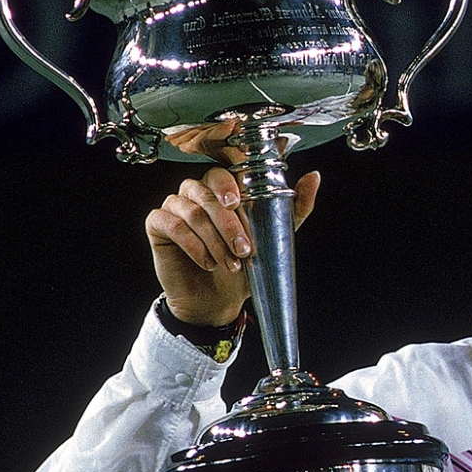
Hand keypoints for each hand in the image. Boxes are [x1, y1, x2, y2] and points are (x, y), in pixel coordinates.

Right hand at [145, 167, 320, 326]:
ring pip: (190, 210)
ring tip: (229, 263)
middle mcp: (196, 193)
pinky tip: (207, 262)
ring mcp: (175, 206)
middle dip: (227, 222)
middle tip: (244, 249)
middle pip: (204, 191)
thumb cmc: (243, 265)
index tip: (238, 203)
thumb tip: (314, 177)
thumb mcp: (275, 236)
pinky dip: (191, 244)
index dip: (228, 185)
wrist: (218, 298)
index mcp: (223, 190)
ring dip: (213, 239)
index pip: (221, 173)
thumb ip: (294, 207)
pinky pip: (169, 223)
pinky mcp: (158, 225)